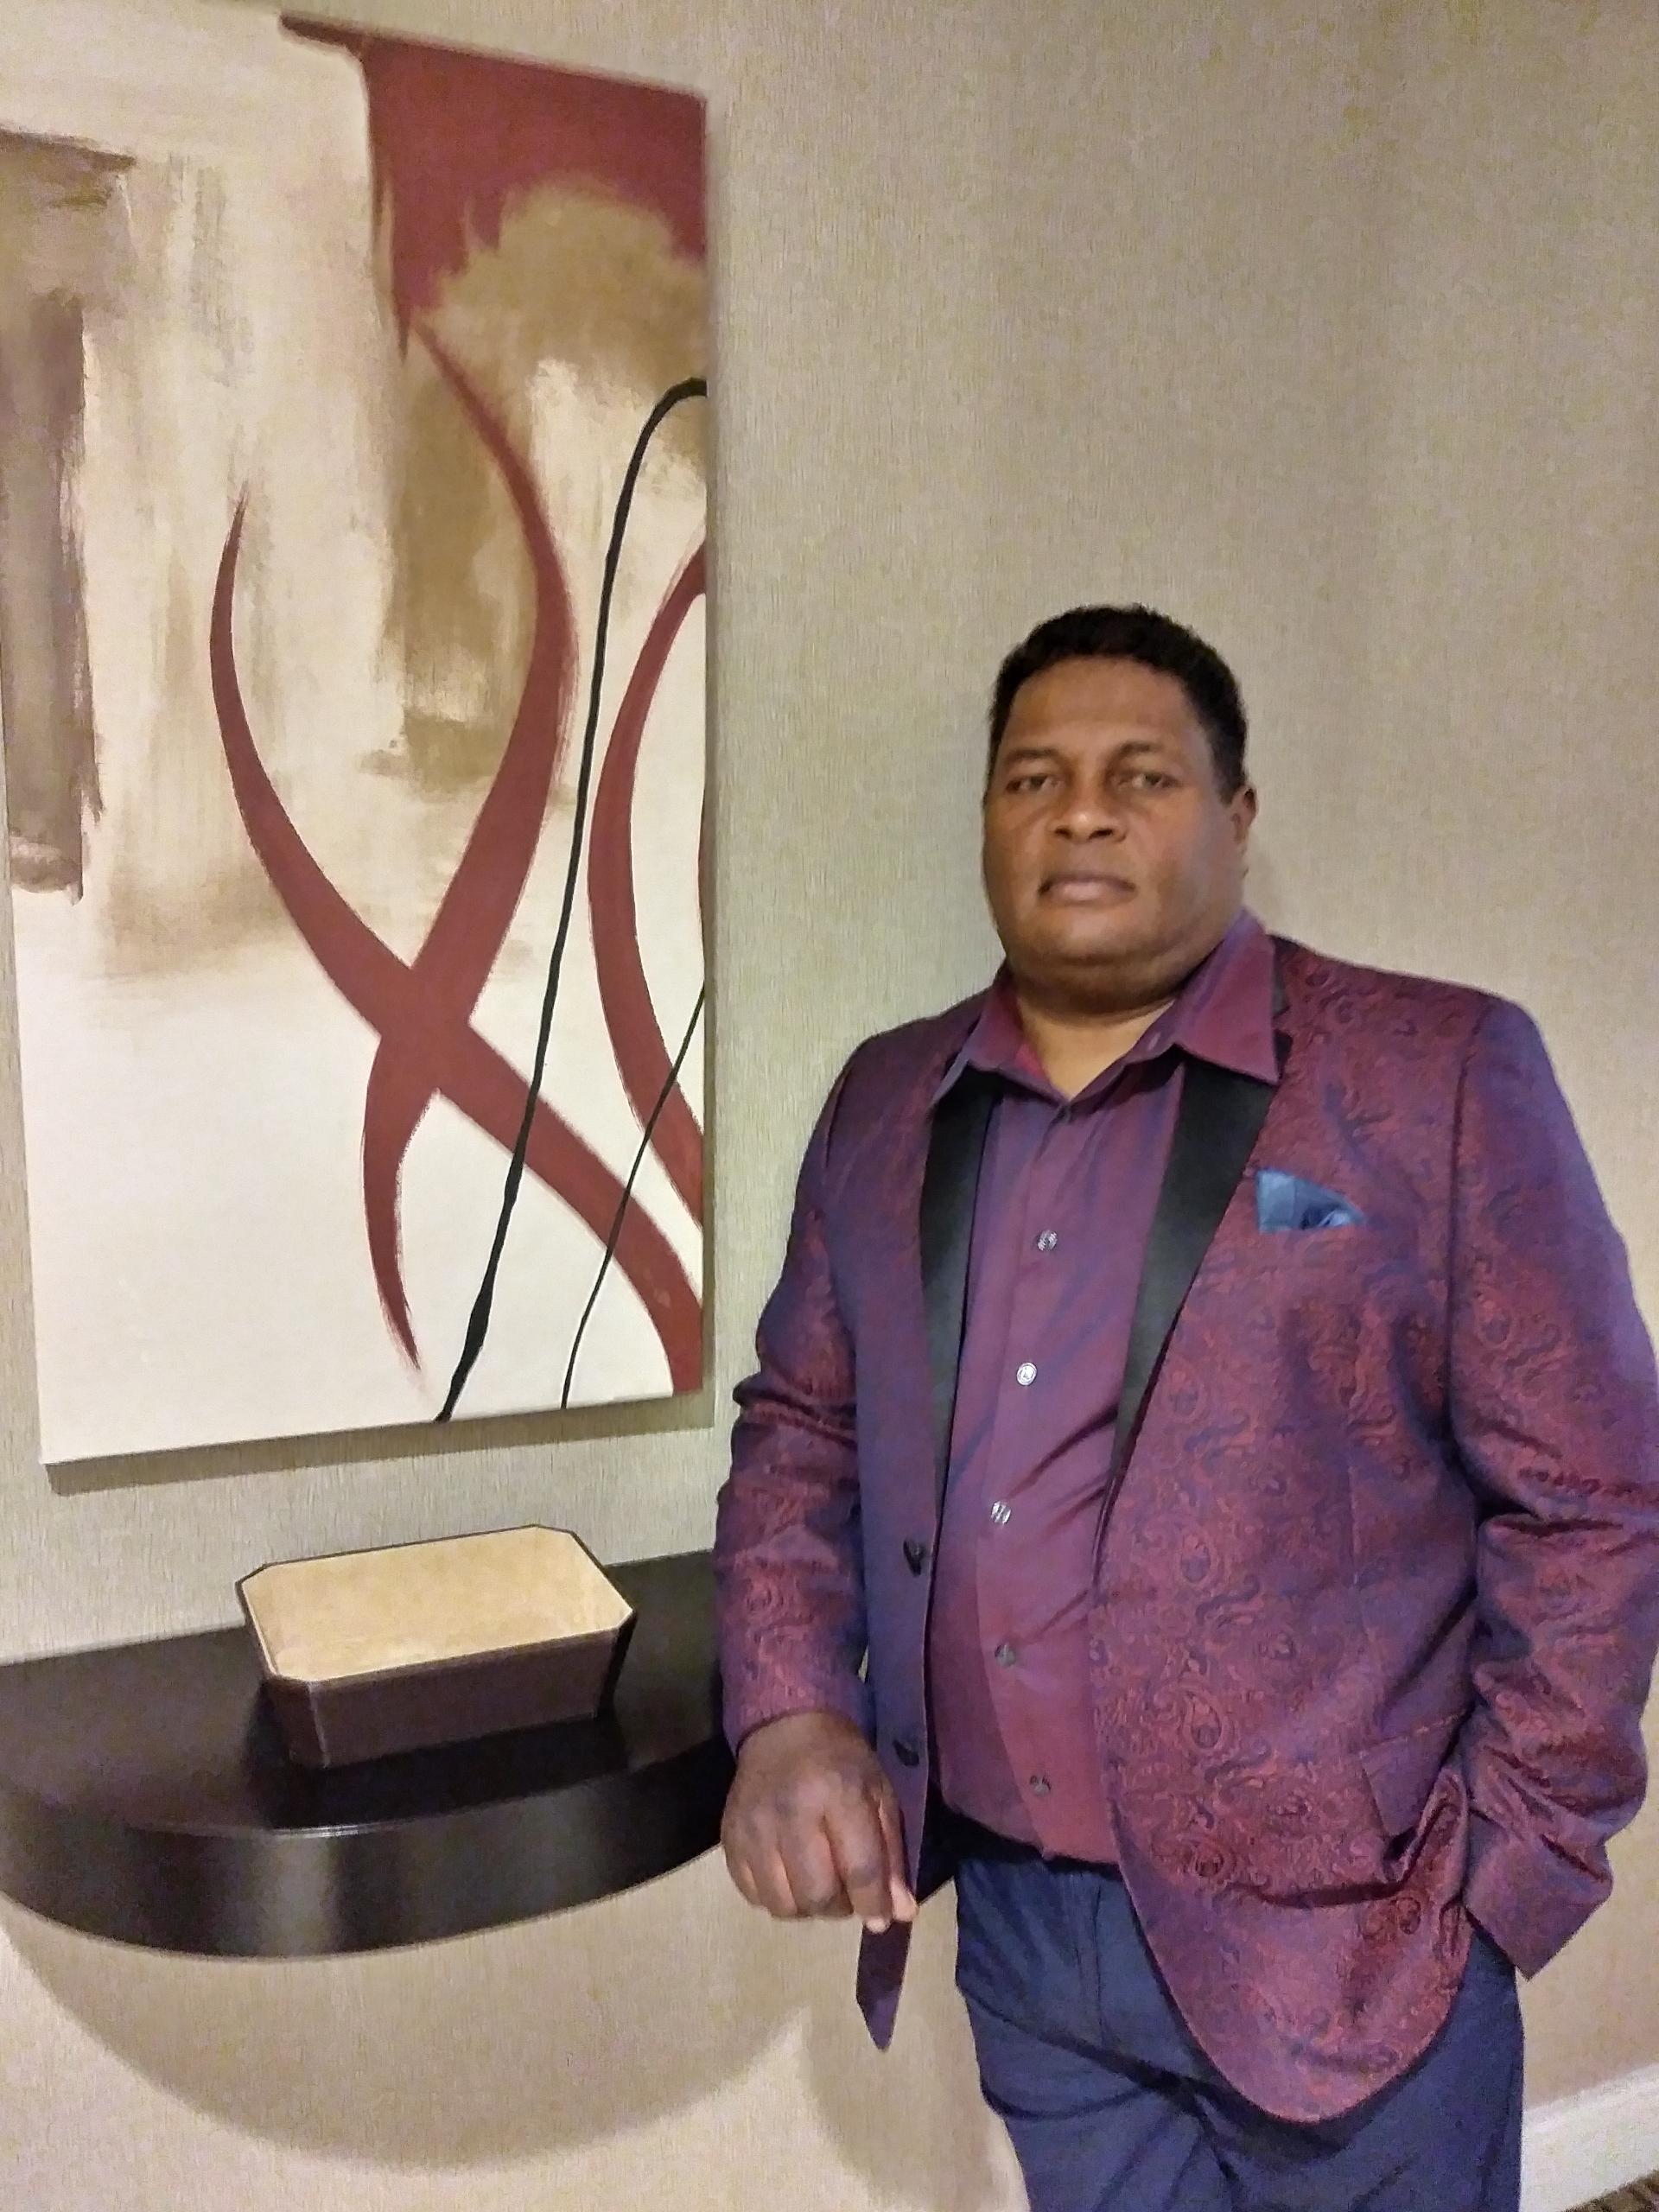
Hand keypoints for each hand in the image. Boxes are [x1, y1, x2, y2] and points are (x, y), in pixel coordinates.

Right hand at [721, 1709, 917, 1932]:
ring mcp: (754, 1828)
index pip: (860, 1870)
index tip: (880, 1917)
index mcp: (838, 1794)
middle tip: (846, 1893)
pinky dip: (776, 1898)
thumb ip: (890, 1854)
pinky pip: (753, 1895)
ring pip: (783, 1904)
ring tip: (817, 1884)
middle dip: (839, 1907)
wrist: (784, 1726)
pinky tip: (788, 1876)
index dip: (874, 1904)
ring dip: (807, 1907)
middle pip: (817, 1895)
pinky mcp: (729, 1838)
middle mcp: (791, 1813)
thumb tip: (900, 1912)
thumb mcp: (878, 1794)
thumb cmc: (840, 1760)